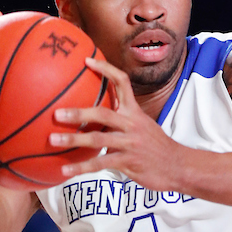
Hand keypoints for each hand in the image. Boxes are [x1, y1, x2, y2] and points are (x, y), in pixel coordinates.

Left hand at [50, 55, 184, 188]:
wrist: (179, 167)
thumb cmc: (156, 146)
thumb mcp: (143, 125)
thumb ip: (122, 119)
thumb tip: (96, 115)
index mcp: (134, 111)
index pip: (122, 82)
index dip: (105, 69)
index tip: (86, 60)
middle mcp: (132, 123)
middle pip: (102, 113)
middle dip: (78, 112)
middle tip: (56, 113)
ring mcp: (130, 143)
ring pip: (98, 140)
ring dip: (73, 140)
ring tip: (52, 141)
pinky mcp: (128, 162)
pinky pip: (100, 164)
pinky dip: (81, 168)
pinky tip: (64, 171)